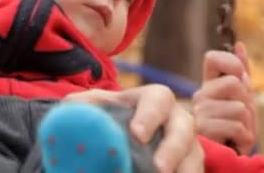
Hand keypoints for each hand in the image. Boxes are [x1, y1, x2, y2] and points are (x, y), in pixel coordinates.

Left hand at [65, 84, 203, 172]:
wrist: (122, 134)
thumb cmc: (109, 116)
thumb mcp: (96, 106)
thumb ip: (83, 106)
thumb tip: (69, 112)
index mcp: (154, 98)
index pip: (158, 99)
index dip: (150, 116)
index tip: (137, 135)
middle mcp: (177, 119)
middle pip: (185, 129)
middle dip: (173, 149)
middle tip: (159, 168)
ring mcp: (188, 144)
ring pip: (194, 156)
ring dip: (185, 170)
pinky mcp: (189, 165)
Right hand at [192, 41, 257, 154]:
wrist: (227, 159)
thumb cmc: (235, 130)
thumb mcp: (243, 100)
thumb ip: (241, 75)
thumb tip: (239, 44)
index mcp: (208, 86)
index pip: (212, 58)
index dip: (232, 63)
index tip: (240, 76)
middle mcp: (199, 96)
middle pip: (234, 83)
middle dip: (247, 101)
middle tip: (241, 118)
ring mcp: (198, 113)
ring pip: (240, 108)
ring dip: (248, 124)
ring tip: (238, 133)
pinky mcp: (202, 130)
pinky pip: (237, 126)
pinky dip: (244, 137)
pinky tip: (236, 143)